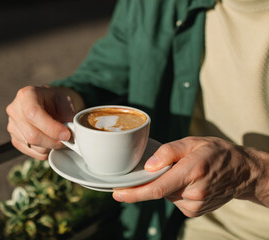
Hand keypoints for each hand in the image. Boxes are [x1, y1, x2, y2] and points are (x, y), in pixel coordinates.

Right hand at [6, 85, 84, 159]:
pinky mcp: (15, 139)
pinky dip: (46, 151)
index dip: (51, 128)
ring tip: (60, 138)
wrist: (47, 103)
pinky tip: (51, 141)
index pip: (34, 114)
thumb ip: (67, 115)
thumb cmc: (56, 100)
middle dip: (53, 141)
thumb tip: (66, 134)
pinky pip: (32, 152)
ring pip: (33, 145)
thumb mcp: (65, 100)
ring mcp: (12, 126)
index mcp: (26, 95)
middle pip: (32, 135)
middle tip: (68, 140)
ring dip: (51, 146)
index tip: (67, 134)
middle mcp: (15, 110)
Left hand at [113, 137, 268, 216]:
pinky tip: (188, 182)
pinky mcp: (195, 212)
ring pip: (166, 195)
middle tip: (167, 166)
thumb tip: (148, 166)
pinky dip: (175, 190)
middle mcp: (194, 193)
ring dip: (167, 184)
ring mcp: (195, 205)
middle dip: (154, 179)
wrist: (242, 171)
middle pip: (159, 190)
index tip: (117, 194)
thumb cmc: (216, 153)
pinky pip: (174, 200)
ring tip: (185, 172)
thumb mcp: (192, 142)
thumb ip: (168, 152)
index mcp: (192, 172)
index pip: (157, 188)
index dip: (135, 193)